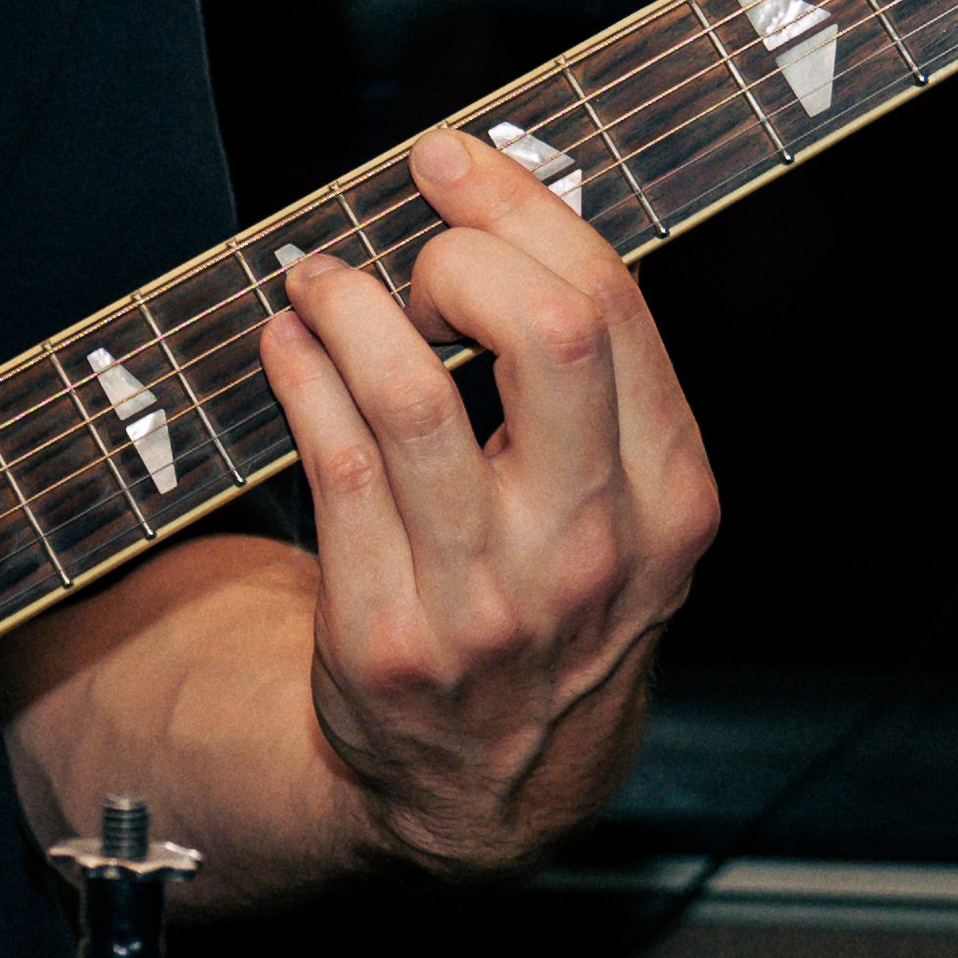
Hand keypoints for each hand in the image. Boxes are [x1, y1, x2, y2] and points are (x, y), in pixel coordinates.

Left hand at [263, 124, 719, 877]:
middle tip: (410, 243)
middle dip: (460, 252)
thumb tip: (502, 210)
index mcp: (670, 501)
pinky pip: (333, 468)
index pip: (610, 309)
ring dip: (350, 306)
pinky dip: (300, 378)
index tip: (456, 168)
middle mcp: (592, 550)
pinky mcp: (387, 637)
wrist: (488, 789)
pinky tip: (288, 346)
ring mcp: (489, 601)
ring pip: (412, 395)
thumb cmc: (552, 604)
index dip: (522, 213)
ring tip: (319, 282)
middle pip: (545, 334)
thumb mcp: (625, 512)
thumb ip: (594, 385)